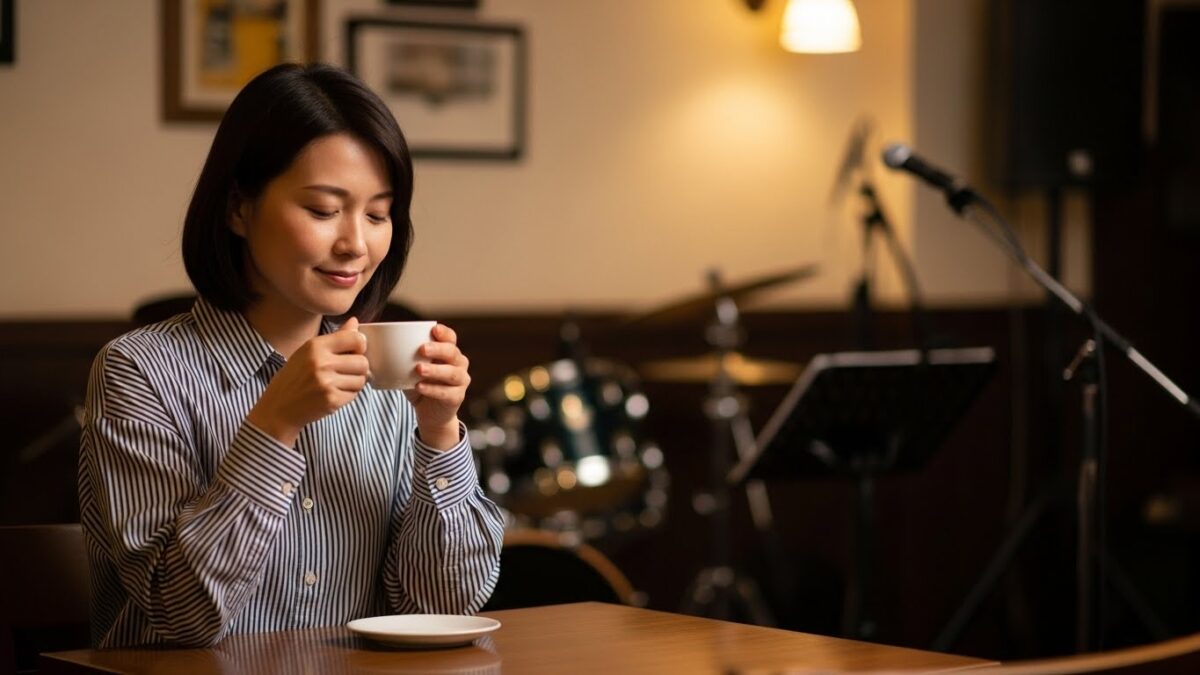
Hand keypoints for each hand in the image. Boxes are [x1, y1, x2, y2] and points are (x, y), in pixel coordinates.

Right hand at [247, 318, 369, 446]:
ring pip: (361, 379)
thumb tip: (355, 321)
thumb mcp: (309, 351)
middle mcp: (321, 362)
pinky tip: (333, 394)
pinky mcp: (331, 400)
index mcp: (315, 346)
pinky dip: (348, 395)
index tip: (354, 352)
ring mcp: (326, 383)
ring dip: (354, 383)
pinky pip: (355, 395)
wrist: (279, 407)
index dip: (360, 346)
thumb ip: (336, 337)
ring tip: (338, 383)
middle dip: (359, 368)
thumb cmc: (295, 377)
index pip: (355, 339)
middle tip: (346, 372)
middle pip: (362, 362)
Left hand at [405, 323, 470, 449]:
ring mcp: (460, 381)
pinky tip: (419, 387)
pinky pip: (446, 392)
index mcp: (448, 352)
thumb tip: (370, 345)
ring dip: (435, 370)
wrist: (430, 414)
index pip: (451, 338)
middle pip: (453, 352)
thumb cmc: (419, 385)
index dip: (444, 333)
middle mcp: (459, 364)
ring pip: (452, 373)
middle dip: (438, 349)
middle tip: (421, 349)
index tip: (433, 330)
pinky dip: (432, 389)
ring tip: (418, 369)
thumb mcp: (410, 369)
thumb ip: (399, 357)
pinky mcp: (457, 398)